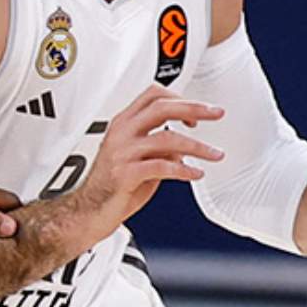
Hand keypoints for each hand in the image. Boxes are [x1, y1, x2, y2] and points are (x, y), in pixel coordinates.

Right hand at [73, 85, 224, 232]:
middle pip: (162, 107)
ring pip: (167, 138)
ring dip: (198, 146)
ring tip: (214, 154)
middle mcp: (122, 133)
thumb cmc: (113, 184)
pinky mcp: (126, 174)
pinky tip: (195, 173)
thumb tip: (184, 147)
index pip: (153, 95)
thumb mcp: (138, 157)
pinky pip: (163, 166)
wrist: (90, 211)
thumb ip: (158, 147)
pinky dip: (184, 170)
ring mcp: (122, 153)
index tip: (197, 111)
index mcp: (123, 123)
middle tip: (216, 114)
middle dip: (194, 108)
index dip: (179, 98)